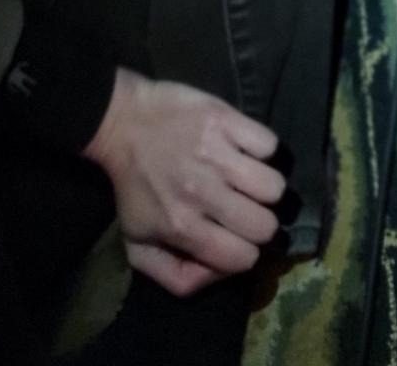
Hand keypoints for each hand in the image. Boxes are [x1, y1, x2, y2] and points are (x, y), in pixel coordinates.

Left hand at [84, 68, 285, 295]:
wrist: (121, 123)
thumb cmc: (133, 185)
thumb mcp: (138, 244)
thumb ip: (176, 275)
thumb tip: (218, 275)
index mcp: (181, 227)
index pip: (243, 258)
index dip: (245, 253)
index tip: (236, 238)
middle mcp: (202, 193)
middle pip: (265, 225)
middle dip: (260, 223)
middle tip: (246, 210)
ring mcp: (217, 154)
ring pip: (274, 186)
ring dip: (265, 188)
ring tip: (248, 181)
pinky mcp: (226, 120)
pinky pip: (268, 144)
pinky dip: (262, 150)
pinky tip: (243, 151)